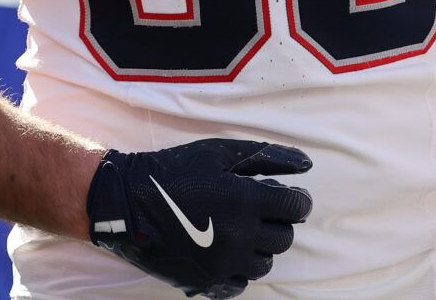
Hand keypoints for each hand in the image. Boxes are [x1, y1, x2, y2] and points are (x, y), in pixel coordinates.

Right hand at [86, 138, 312, 297]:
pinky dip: (240, 268)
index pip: (295, 208)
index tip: (290, 195)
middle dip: (280, 221)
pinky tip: (227, 249)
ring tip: (243, 228)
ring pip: (265, 263)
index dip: (298, 200)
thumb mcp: (220, 152)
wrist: (128, 202)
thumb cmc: (176, 170)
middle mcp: (239, 237)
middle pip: (284, 238)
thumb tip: (307, 165)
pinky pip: (240, 283)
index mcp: (245, 201)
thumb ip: (267, 157)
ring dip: (262, 245)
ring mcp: (222, 264)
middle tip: (262, 209)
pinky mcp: (206, 282)